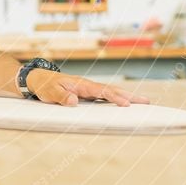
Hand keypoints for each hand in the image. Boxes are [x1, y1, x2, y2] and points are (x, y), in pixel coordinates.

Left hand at [25, 69, 149, 107]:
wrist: (38, 79)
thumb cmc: (44, 86)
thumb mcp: (49, 93)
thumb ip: (61, 97)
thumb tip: (74, 101)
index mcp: (81, 84)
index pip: (102, 91)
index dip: (115, 97)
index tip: (127, 104)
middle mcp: (88, 85)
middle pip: (112, 90)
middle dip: (129, 96)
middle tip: (147, 101)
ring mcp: (88, 89)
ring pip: (110, 93)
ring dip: (126, 97)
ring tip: (143, 103)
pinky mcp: (87, 94)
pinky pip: (104, 97)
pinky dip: (116, 99)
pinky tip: (125, 105)